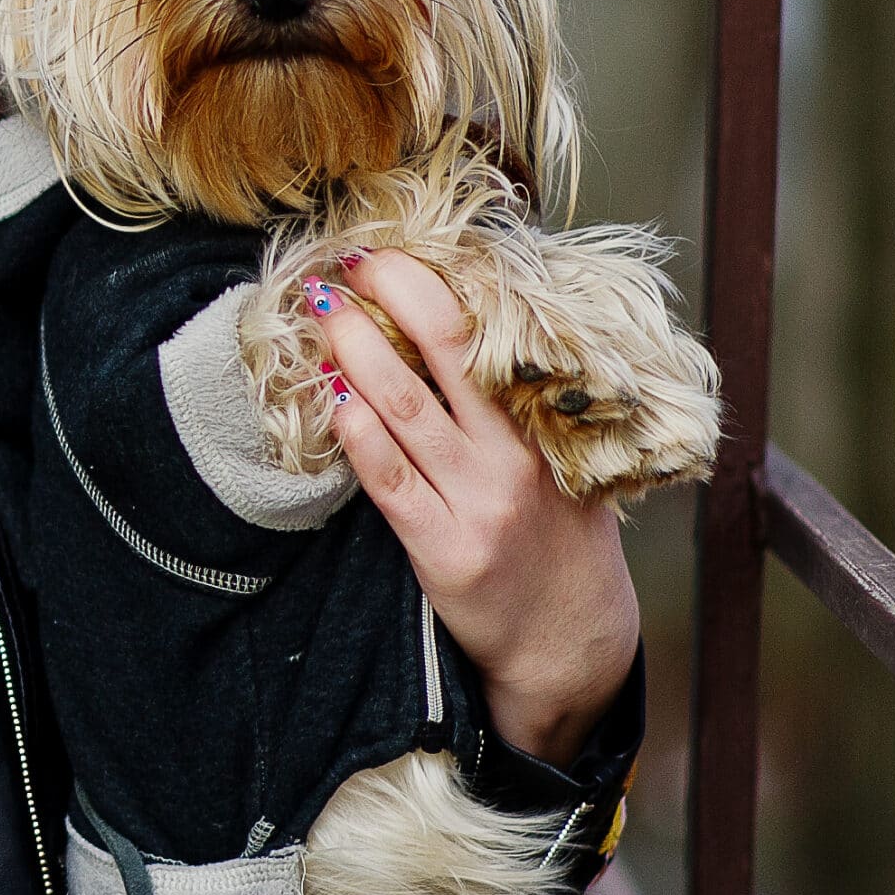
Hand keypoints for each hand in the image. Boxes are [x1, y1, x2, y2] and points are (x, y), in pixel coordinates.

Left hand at [307, 248, 638, 764]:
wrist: (571, 642)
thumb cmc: (563, 536)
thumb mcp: (572, 456)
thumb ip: (529, 398)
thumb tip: (472, 317)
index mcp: (550, 421)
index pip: (489, 330)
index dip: (432, 283)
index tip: (389, 253)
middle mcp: (516, 455)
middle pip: (446, 349)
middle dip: (389, 295)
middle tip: (346, 261)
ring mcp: (478, 502)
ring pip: (406, 406)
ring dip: (356, 349)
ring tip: (323, 310)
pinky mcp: (443, 548)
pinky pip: (388, 479)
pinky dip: (357, 431)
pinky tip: (331, 396)